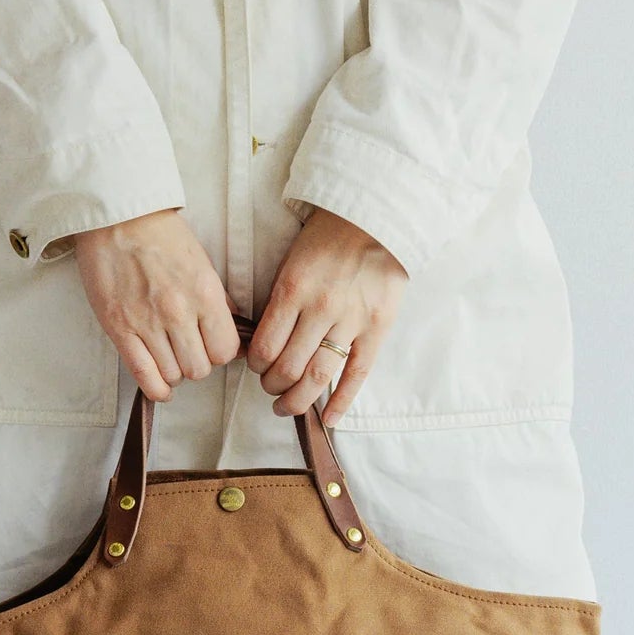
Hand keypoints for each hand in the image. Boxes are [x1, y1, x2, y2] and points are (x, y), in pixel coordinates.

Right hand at [73, 210, 240, 401]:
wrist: (116, 217)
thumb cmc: (158, 234)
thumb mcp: (201, 261)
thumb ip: (217, 299)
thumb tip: (232, 330)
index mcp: (204, 293)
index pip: (225, 350)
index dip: (221, 353)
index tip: (213, 346)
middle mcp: (178, 312)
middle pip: (200, 369)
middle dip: (198, 363)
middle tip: (190, 350)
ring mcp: (147, 323)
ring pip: (174, 375)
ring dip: (175, 372)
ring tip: (171, 358)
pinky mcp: (120, 329)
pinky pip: (144, 376)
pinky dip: (156, 388)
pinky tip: (161, 387)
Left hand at [247, 210, 408, 424]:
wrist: (377, 216)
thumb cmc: (328, 237)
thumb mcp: (291, 261)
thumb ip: (279, 301)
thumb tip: (262, 341)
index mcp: (293, 290)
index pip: (264, 348)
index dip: (255, 366)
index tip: (256, 366)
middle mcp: (320, 308)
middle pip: (288, 368)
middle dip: (272, 386)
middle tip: (270, 388)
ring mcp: (352, 320)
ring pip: (318, 376)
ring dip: (297, 400)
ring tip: (287, 406)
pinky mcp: (378, 327)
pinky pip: (357, 373)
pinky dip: (342, 401)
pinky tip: (329, 418)